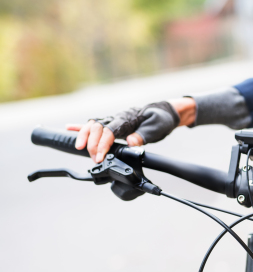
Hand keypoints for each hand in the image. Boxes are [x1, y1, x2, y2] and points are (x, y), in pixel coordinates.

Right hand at [66, 98, 195, 162]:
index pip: (110, 131)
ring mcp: (114, 120)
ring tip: (78, 147)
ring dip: (84, 136)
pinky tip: (69, 128)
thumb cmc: (160, 119)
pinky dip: (82, 126)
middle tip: (94, 159)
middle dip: (92, 144)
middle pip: (98, 128)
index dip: (103, 144)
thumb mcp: (156, 128)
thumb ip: (143, 135)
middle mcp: (117, 118)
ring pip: (93, 126)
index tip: (100, 157)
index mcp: (126, 119)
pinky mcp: (113, 123)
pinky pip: (95, 124)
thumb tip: (131, 141)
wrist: (164, 112)